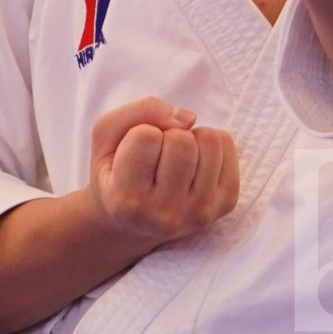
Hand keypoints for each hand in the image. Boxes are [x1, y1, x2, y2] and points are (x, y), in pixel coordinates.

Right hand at [83, 96, 238, 246]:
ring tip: (176, 158)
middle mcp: (165, 214)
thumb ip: (138, 112)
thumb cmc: (116, 172)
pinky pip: (226, 144)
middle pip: (181, 139)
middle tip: (158, 155)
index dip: (140, 131)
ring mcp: (199, 212)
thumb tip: (189, 118)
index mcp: (127, 201)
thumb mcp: (106, 136)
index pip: (146, 136)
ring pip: (210, 140)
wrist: (133, 221)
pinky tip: (195, 163)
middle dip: (169, 134)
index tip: (134, 153)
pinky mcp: (225, 203)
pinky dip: (210, 143)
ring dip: (192, 137)